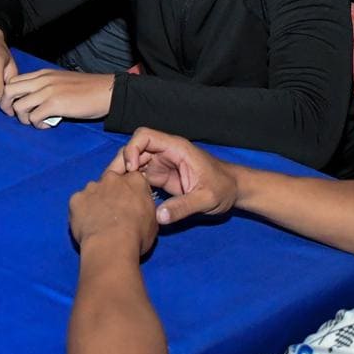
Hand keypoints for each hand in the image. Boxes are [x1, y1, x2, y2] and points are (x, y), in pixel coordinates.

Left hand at [1, 68, 113, 126]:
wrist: (105, 91)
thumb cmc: (86, 89)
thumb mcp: (60, 81)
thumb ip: (45, 87)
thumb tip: (32, 100)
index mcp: (42, 74)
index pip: (13, 80)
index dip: (10, 95)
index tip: (17, 106)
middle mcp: (42, 80)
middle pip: (8, 90)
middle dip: (8, 106)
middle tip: (20, 116)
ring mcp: (47, 92)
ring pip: (19, 107)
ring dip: (25, 118)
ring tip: (38, 121)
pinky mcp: (55, 104)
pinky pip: (34, 118)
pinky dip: (38, 124)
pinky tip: (49, 124)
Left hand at [68, 170, 157, 255]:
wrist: (111, 245)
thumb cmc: (137, 235)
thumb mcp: (152, 220)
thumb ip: (144, 206)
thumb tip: (139, 208)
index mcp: (135, 181)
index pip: (134, 178)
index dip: (132, 191)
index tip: (132, 203)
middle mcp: (112, 178)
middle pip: (112, 180)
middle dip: (112, 191)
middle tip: (114, 211)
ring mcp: (91, 187)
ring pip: (93, 190)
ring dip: (96, 201)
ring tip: (98, 221)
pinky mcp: (76, 199)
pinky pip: (78, 202)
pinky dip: (81, 211)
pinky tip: (86, 225)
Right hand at [107, 128, 238, 223]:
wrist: (233, 191)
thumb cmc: (224, 189)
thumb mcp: (206, 199)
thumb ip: (183, 207)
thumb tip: (159, 217)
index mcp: (176, 148)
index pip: (144, 136)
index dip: (132, 149)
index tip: (131, 170)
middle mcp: (166, 153)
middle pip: (134, 149)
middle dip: (123, 164)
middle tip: (120, 186)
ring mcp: (162, 164)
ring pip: (134, 162)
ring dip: (126, 175)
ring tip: (122, 194)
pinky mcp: (161, 177)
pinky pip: (140, 176)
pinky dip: (132, 185)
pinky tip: (131, 199)